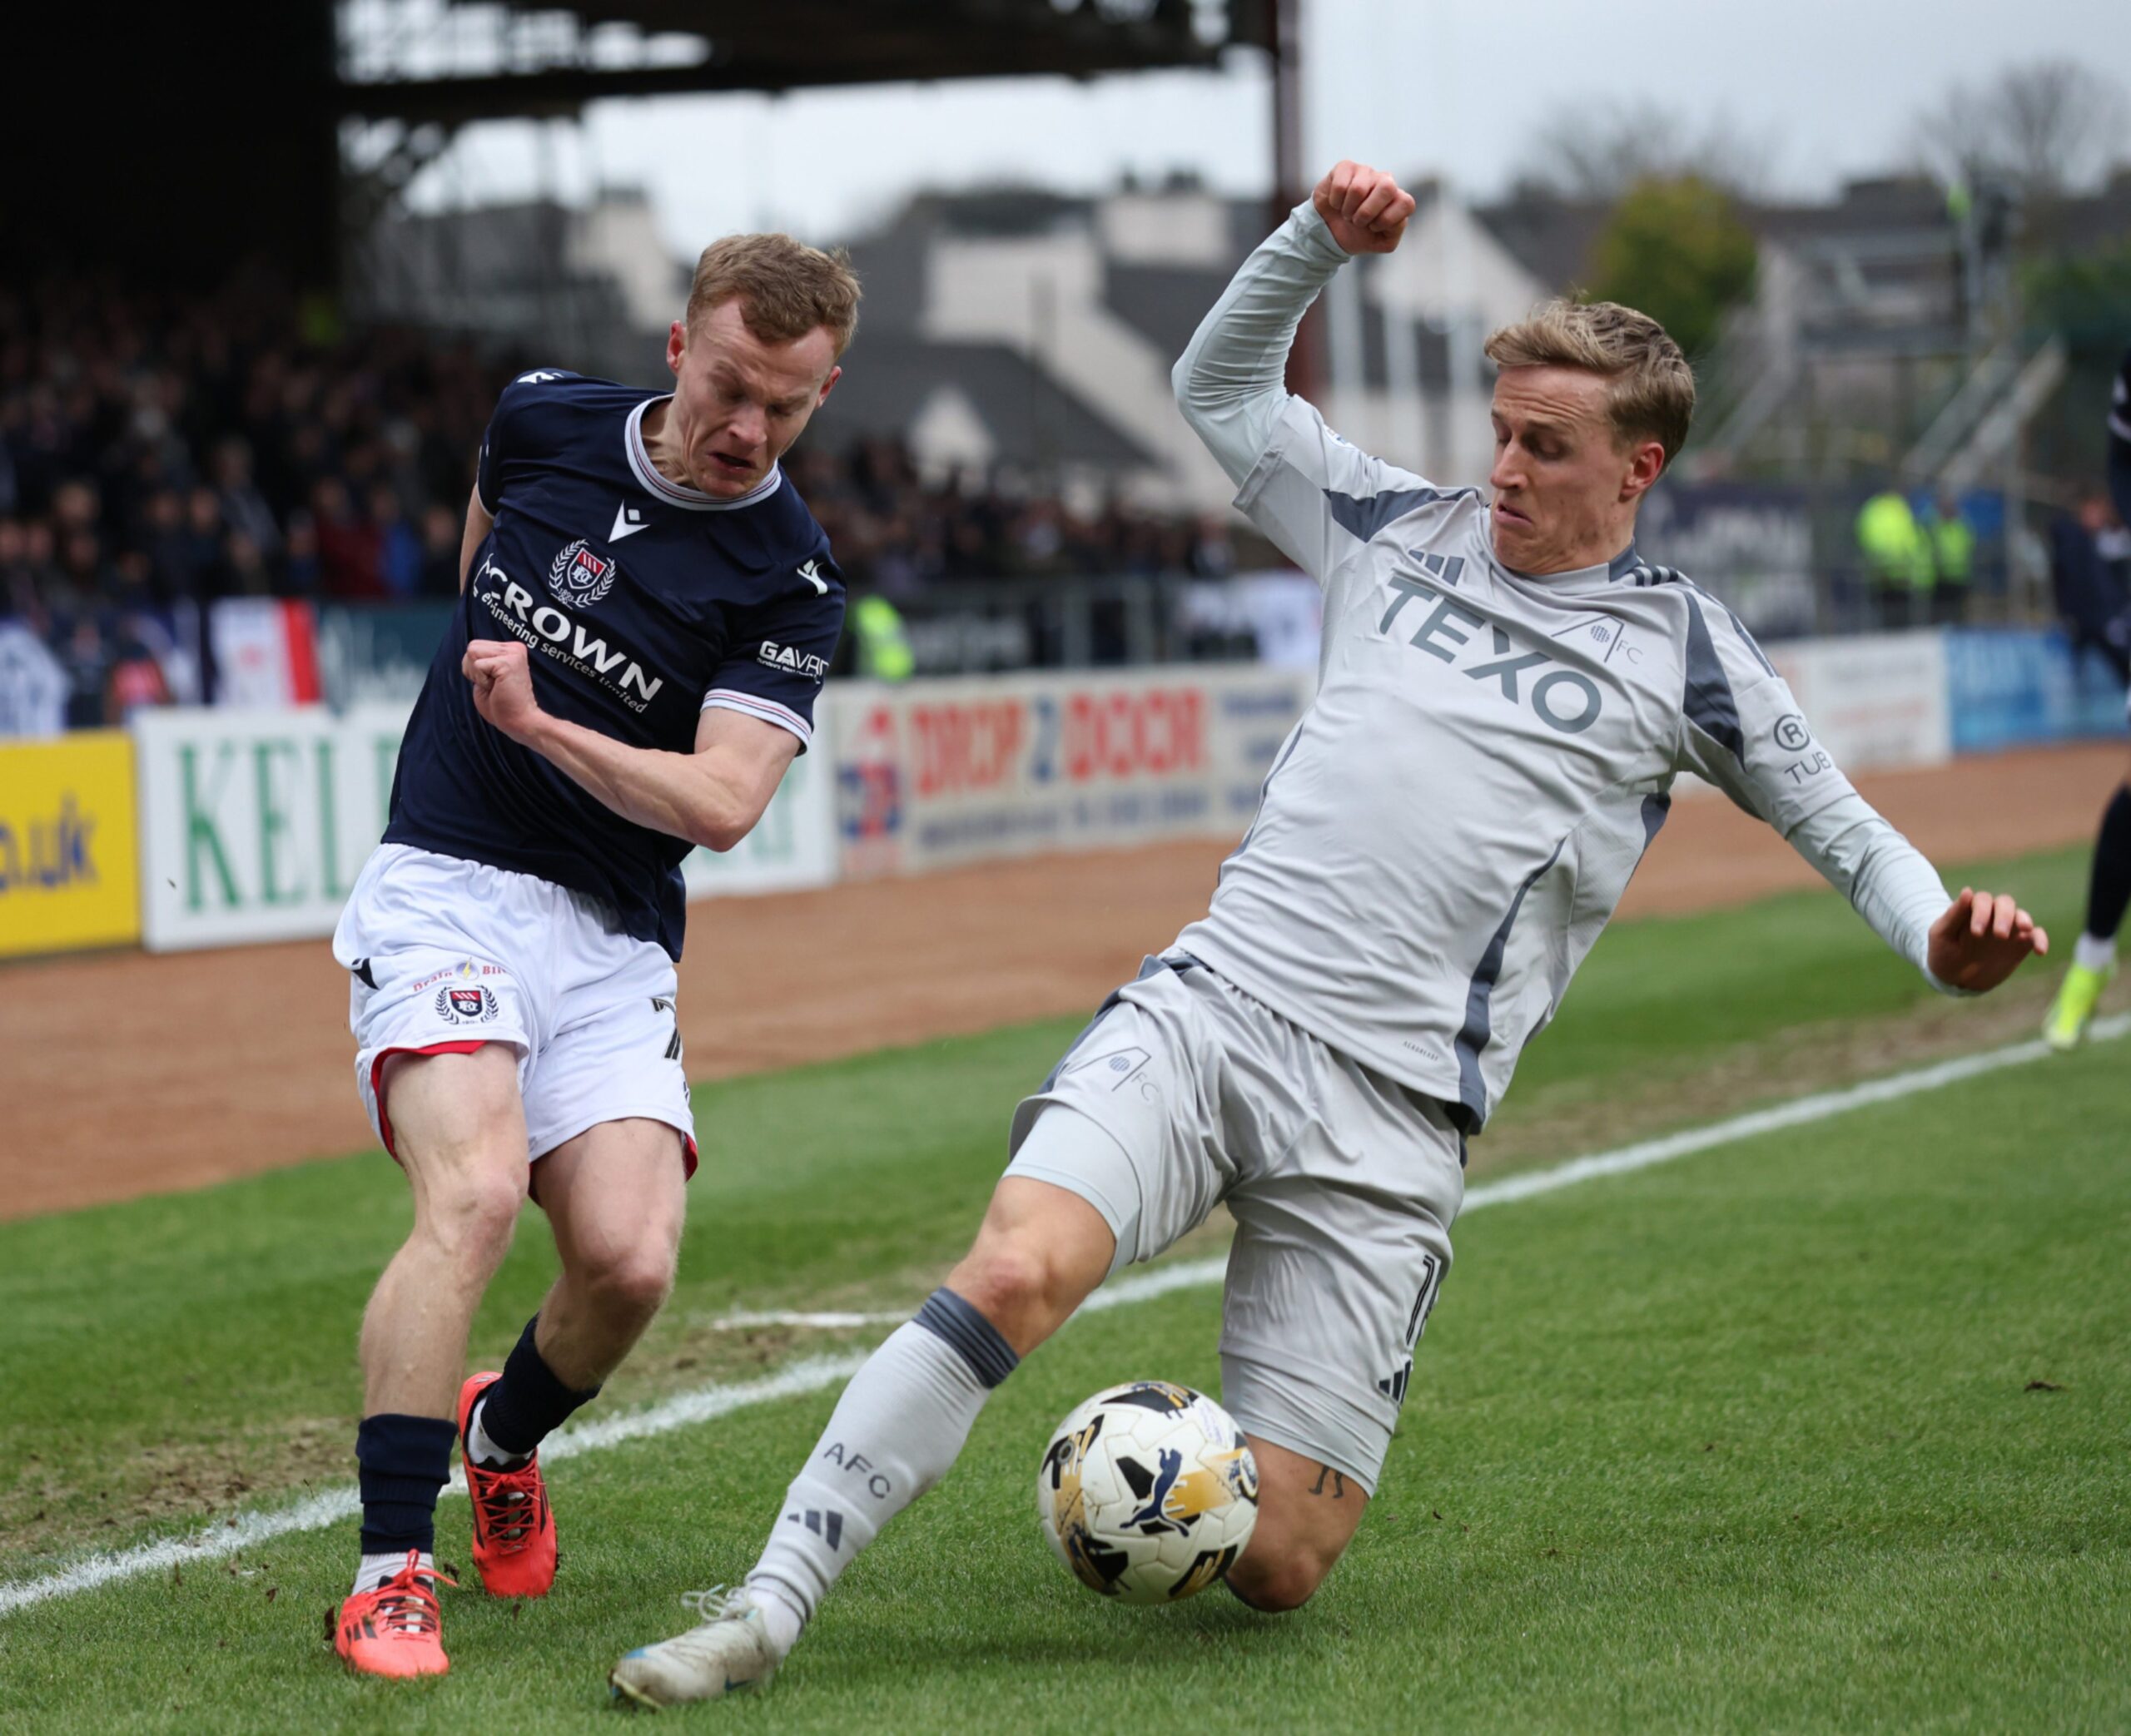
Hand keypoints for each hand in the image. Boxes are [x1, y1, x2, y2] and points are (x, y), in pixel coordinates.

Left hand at [462, 637, 543, 745]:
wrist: (520, 722)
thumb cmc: (503, 705)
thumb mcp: (488, 676)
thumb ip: (481, 661)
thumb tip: (470, 653)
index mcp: (511, 649)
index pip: (475, 646)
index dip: (475, 668)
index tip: (493, 682)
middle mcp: (515, 647)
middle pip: (472, 647)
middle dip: (474, 669)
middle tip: (493, 685)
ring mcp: (513, 653)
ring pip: (472, 652)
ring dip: (478, 674)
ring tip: (495, 685)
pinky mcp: (508, 662)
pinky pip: (477, 665)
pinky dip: (481, 680)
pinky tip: (497, 688)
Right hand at [1312, 161, 1415, 254]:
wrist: (1331, 232)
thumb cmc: (1359, 234)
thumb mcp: (1382, 242)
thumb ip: (1395, 231)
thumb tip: (1395, 216)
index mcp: (1397, 198)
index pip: (1407, 203)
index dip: (1387, 220)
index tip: (1373, 227)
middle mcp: (1385, 181)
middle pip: (1388, 187)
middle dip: (1367, 212)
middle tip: (1358, 221)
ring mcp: (1366, 172)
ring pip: (1358, 189)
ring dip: (1348, 210)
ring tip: (1347, 213)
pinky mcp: (1346, 167)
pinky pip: (1340, 185)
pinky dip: (1336, 202)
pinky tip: (1338, 203)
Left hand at [1926, 887, 2047, 992]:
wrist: (1954, 977)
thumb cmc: (1943, 951)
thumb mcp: (1942, 935)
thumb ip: (1954, 915)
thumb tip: (1968, 890)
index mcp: (1971, 910)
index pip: (1982, 900)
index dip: (1981, 912)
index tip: (1976, 933)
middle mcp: (1992, 915)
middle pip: (2005, 903)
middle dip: (2004, 916)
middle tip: (1999, 935)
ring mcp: (2008, 929)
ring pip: (2022, 916)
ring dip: (2024, 920)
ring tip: (2024, 930)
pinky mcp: (2021, 944)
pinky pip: (2036, 936)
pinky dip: (2041, 939)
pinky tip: (2040, 951)